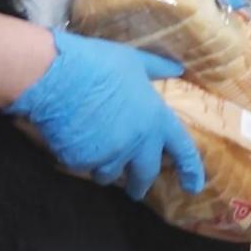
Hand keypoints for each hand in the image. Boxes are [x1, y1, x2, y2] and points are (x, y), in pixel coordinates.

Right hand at [6, 30, 204, 200]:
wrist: (56, 75)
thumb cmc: (98, 63)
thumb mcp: (135, 61)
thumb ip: (157, 69)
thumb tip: (177, 69)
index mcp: (157, 119)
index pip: (182, 150)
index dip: (190, 170)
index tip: (194, 187)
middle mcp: (138, 142)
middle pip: (145, 173)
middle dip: (140, 185)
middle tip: (136, 190)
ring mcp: (110, 154)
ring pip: (109, 173)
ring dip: (105, 167)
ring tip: (96, 152)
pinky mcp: (81, 161)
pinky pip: (82, 165)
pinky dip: (79, 157)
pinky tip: (71, 139)